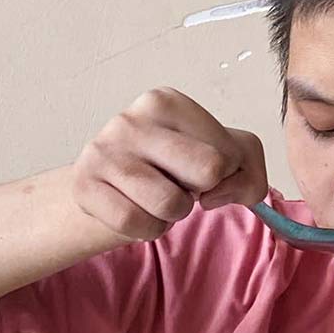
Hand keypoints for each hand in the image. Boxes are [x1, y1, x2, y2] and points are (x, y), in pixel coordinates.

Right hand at [71, 88, 268, 239]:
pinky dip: (146, 229)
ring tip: (155, 197)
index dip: (222, 175)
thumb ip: (249, 172)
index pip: (228, 154)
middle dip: (200, 193)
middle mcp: (132, 120)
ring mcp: (104, 151)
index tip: (194, 171)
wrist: (105, 189)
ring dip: (173, 215)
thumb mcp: (222, 161)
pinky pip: (137, 225)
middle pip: (208, 172)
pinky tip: (135, 209)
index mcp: (167, 102)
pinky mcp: (84, 185)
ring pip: (171, 204)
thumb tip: (219, 191)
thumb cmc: (167, 171)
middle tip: (178, 186)